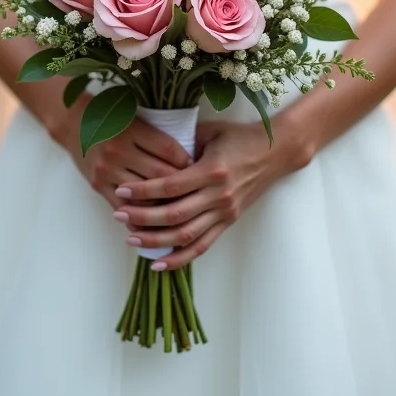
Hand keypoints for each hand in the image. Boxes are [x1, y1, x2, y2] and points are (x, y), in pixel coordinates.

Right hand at [50, 103, 190, 209]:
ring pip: (144, 194)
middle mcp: (118, 150)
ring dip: (163, 204)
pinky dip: (141, 216)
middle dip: (181, 185)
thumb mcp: (134, 118)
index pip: (168, 148)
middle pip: (160, 174)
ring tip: (180, 209)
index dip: (187, 160)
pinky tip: (155, 222)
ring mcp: (107, 169)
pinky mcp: (98, 185)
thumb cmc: (110, 119)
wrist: (73, 123)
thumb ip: (156, 136)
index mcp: (131, 129)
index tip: (199, 168)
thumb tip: (188, 159)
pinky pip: (124, 206)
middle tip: (196, 192)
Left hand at [112, 120, 315, 269]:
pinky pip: (202, 246)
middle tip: (118, 215)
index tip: (121, 190)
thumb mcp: (210, 132)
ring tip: (131, 239)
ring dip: (156, 240)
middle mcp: (219, 195)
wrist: (276, 152)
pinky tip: (159, 264)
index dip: (144, 191)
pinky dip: (180, 258)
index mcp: (212, 170)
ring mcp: (225, 212)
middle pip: (175, 214)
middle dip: (142, 217)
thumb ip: (182, 144)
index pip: (171, 186)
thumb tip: (150, 151)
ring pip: (186, 235)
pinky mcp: (228, 222)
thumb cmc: (240, 137)